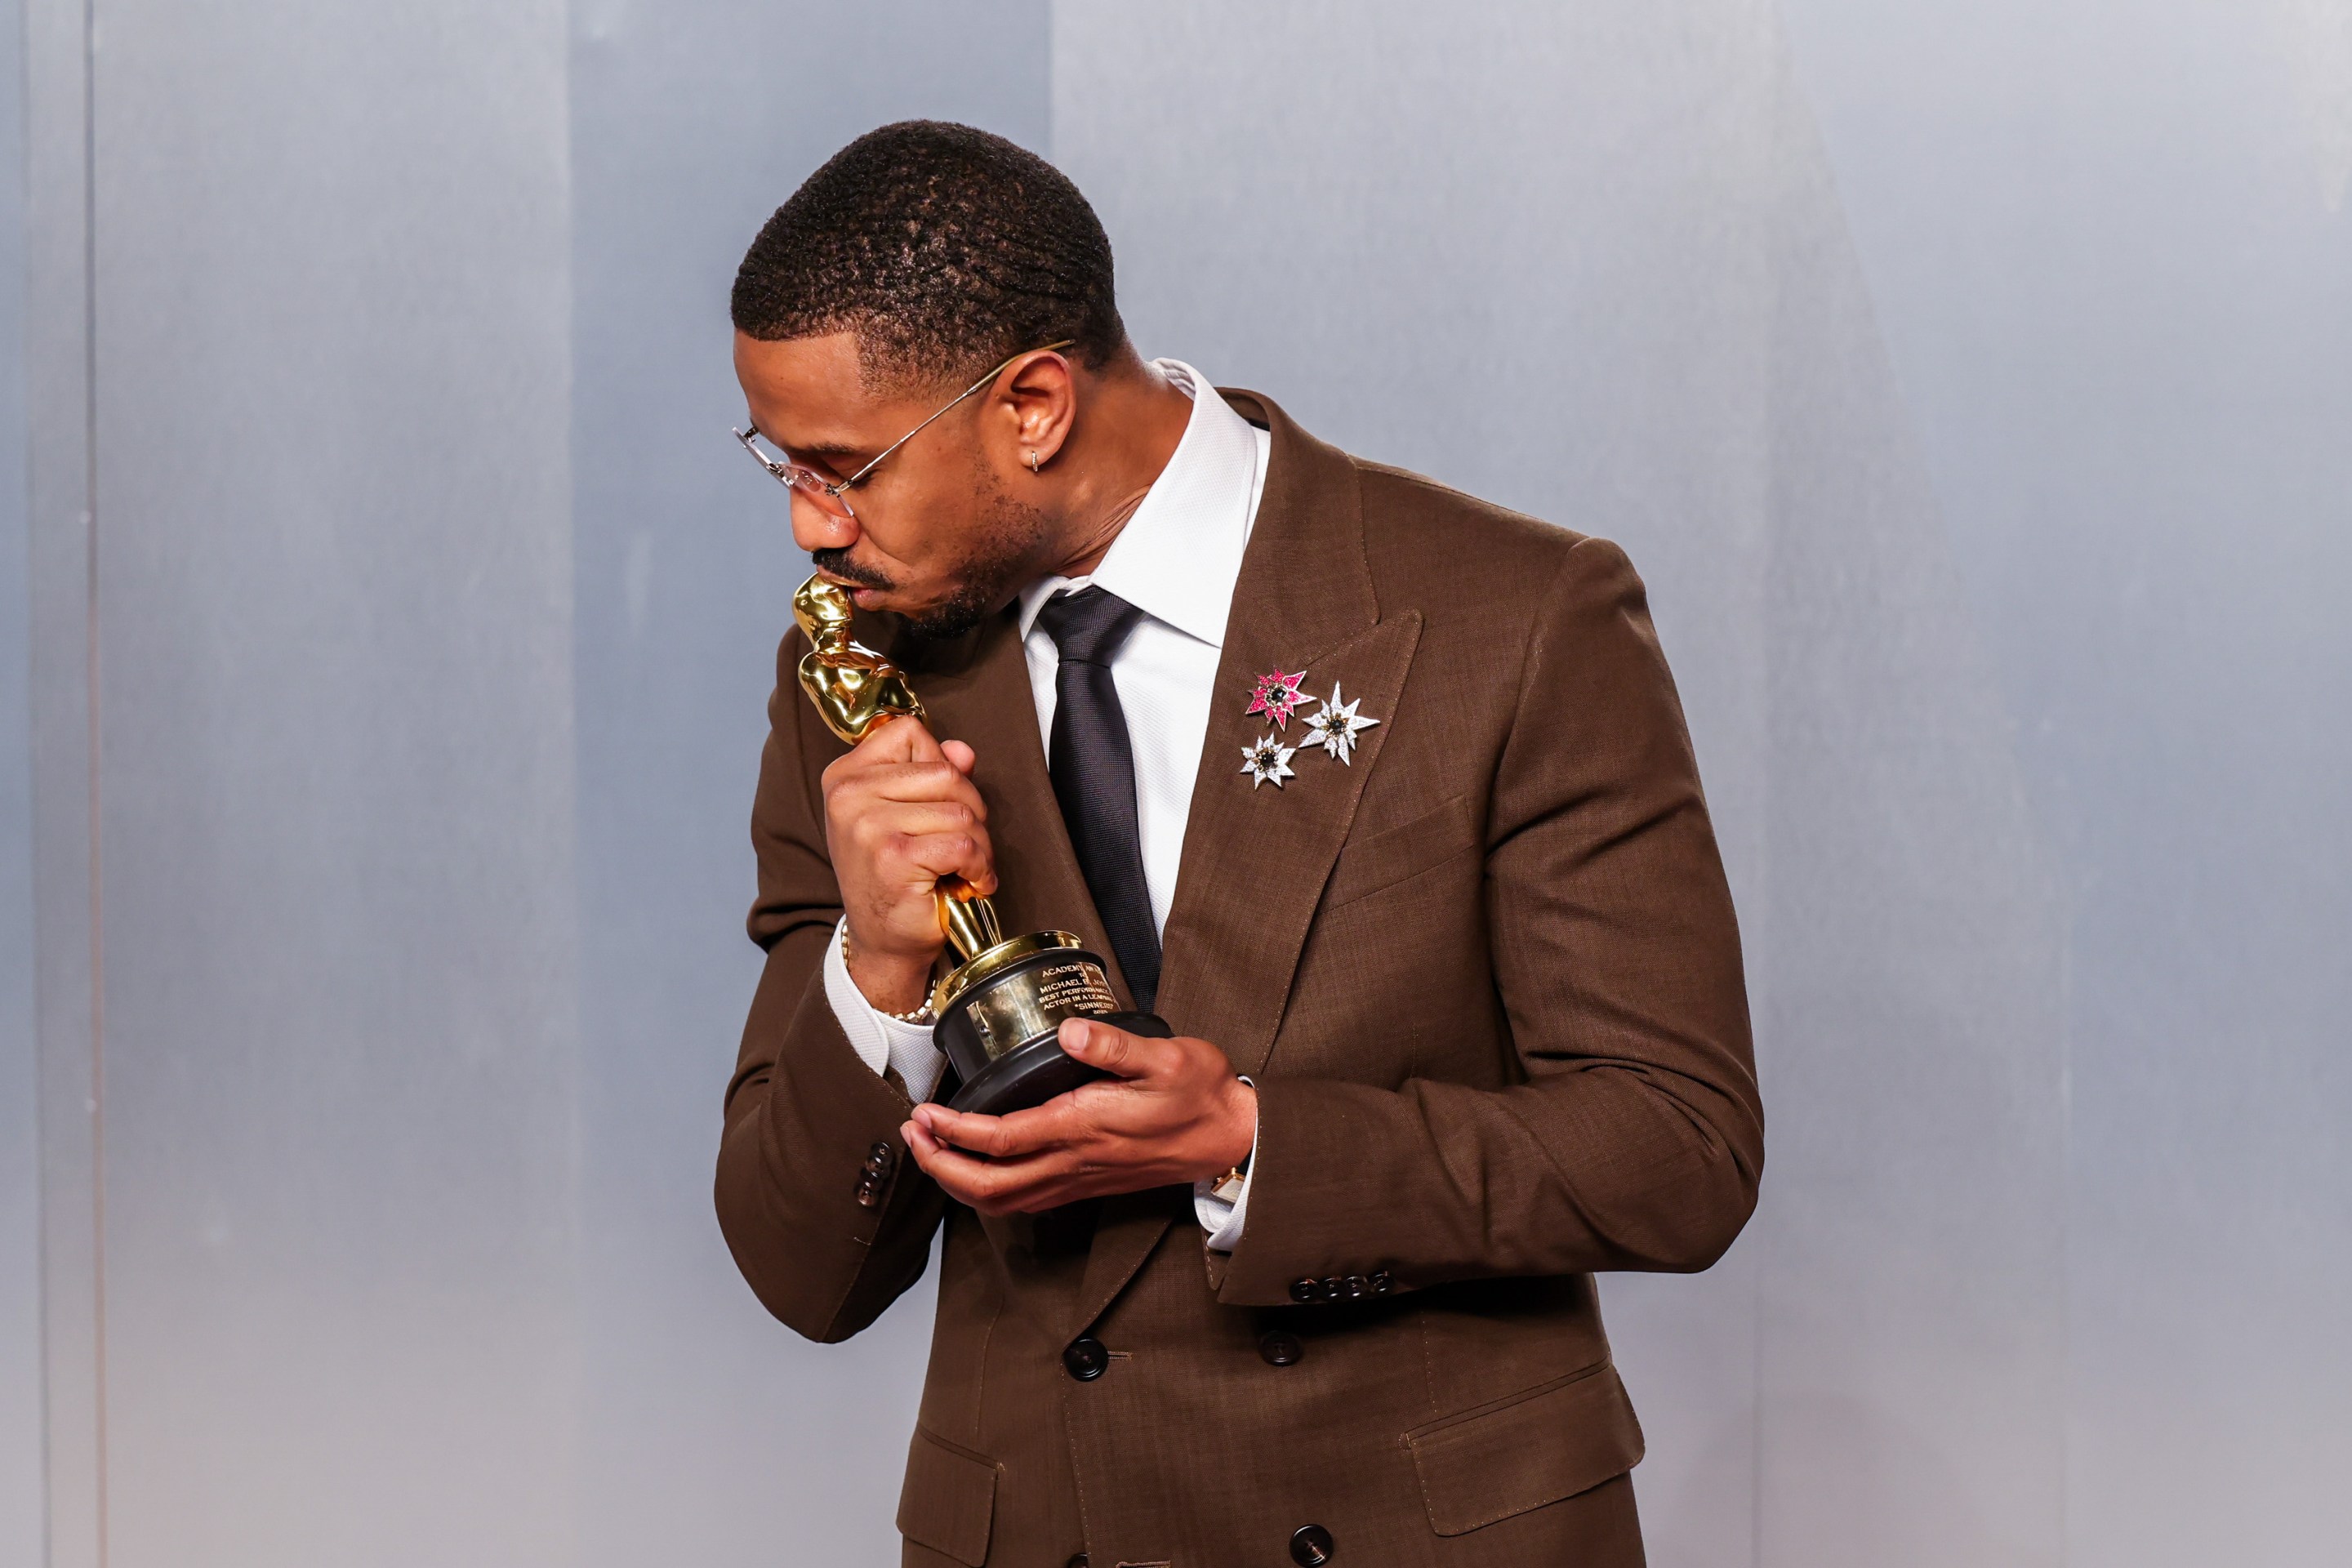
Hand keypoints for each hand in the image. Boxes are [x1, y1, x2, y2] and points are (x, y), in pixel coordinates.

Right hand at [822, 716, 994, 1013]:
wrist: (882, 941)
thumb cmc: (895, 875)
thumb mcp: (906, 814)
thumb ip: (932, 774)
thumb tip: (963, 751)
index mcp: (844, 776)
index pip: (909, 733)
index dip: (940, 765)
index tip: (939, 802)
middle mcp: (848, 795)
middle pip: (945, 772)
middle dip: (971, 810)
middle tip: (964, 844)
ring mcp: (868, 826)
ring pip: (961, 811)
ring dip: (979, 844)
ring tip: (963, 867)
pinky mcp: (895, 856)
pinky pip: (964, 844)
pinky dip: (979, 867)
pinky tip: (968, 882)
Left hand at [901, 1018, 1257, 1215]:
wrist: (1234, 1138)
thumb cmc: (1203, 1095)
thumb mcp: (1167, 1057)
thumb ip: (1115, 1046)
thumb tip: (1070, 1031)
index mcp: (1085, 1126)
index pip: (1002, 1139)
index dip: (954, 1132)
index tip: (925, 1113)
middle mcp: (1076, 1160)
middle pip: (989, 1186)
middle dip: (941, 1165)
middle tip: (913, 1135)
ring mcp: (1081, 1178)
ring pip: (1004, 1201)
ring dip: (960, 1182)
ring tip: (934, 1151)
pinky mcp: (1089, 1184)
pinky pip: (1027, 1202)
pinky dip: (991, 1193)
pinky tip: (981, 1170)